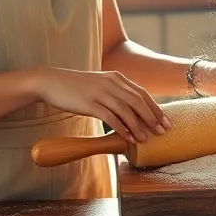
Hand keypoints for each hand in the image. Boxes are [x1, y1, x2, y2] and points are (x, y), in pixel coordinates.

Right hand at [31, 68, 171, 143]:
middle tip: (162, 131)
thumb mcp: (99, 84)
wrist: (51, 82)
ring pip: (126, 111)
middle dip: (152, 118)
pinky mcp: (89, 103)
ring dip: (138, 126)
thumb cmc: (75, 86)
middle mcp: (111, 83)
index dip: (155, 108)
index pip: (142, 93)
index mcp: (116, 77)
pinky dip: (121, 128)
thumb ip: (115, 93)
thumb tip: (131, 111)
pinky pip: (110, 118)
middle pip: (138, 102)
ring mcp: (100, 92)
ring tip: (146, 139)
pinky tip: (128, 138)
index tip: (165, 121)